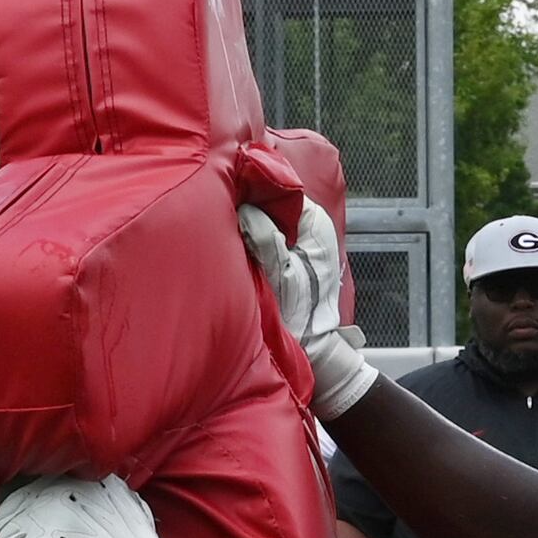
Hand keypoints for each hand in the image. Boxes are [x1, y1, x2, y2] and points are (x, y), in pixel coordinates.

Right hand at [238, 201, 374, 419]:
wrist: (314, 350)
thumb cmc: (302, 314)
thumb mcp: (280, 271)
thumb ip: (263, 235)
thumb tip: (243, 207)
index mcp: (314, 222)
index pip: (279, 187)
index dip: (253, 189)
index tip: (229, 196)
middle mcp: (310, 226)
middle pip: (270, 202)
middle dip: (248, 207)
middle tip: (222, 214)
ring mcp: (299, 242)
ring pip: (266, 220)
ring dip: (248, 226)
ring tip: (226, 231)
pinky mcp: (288, 258)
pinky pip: (265, 237)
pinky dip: (251, 240)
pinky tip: (236, 248)